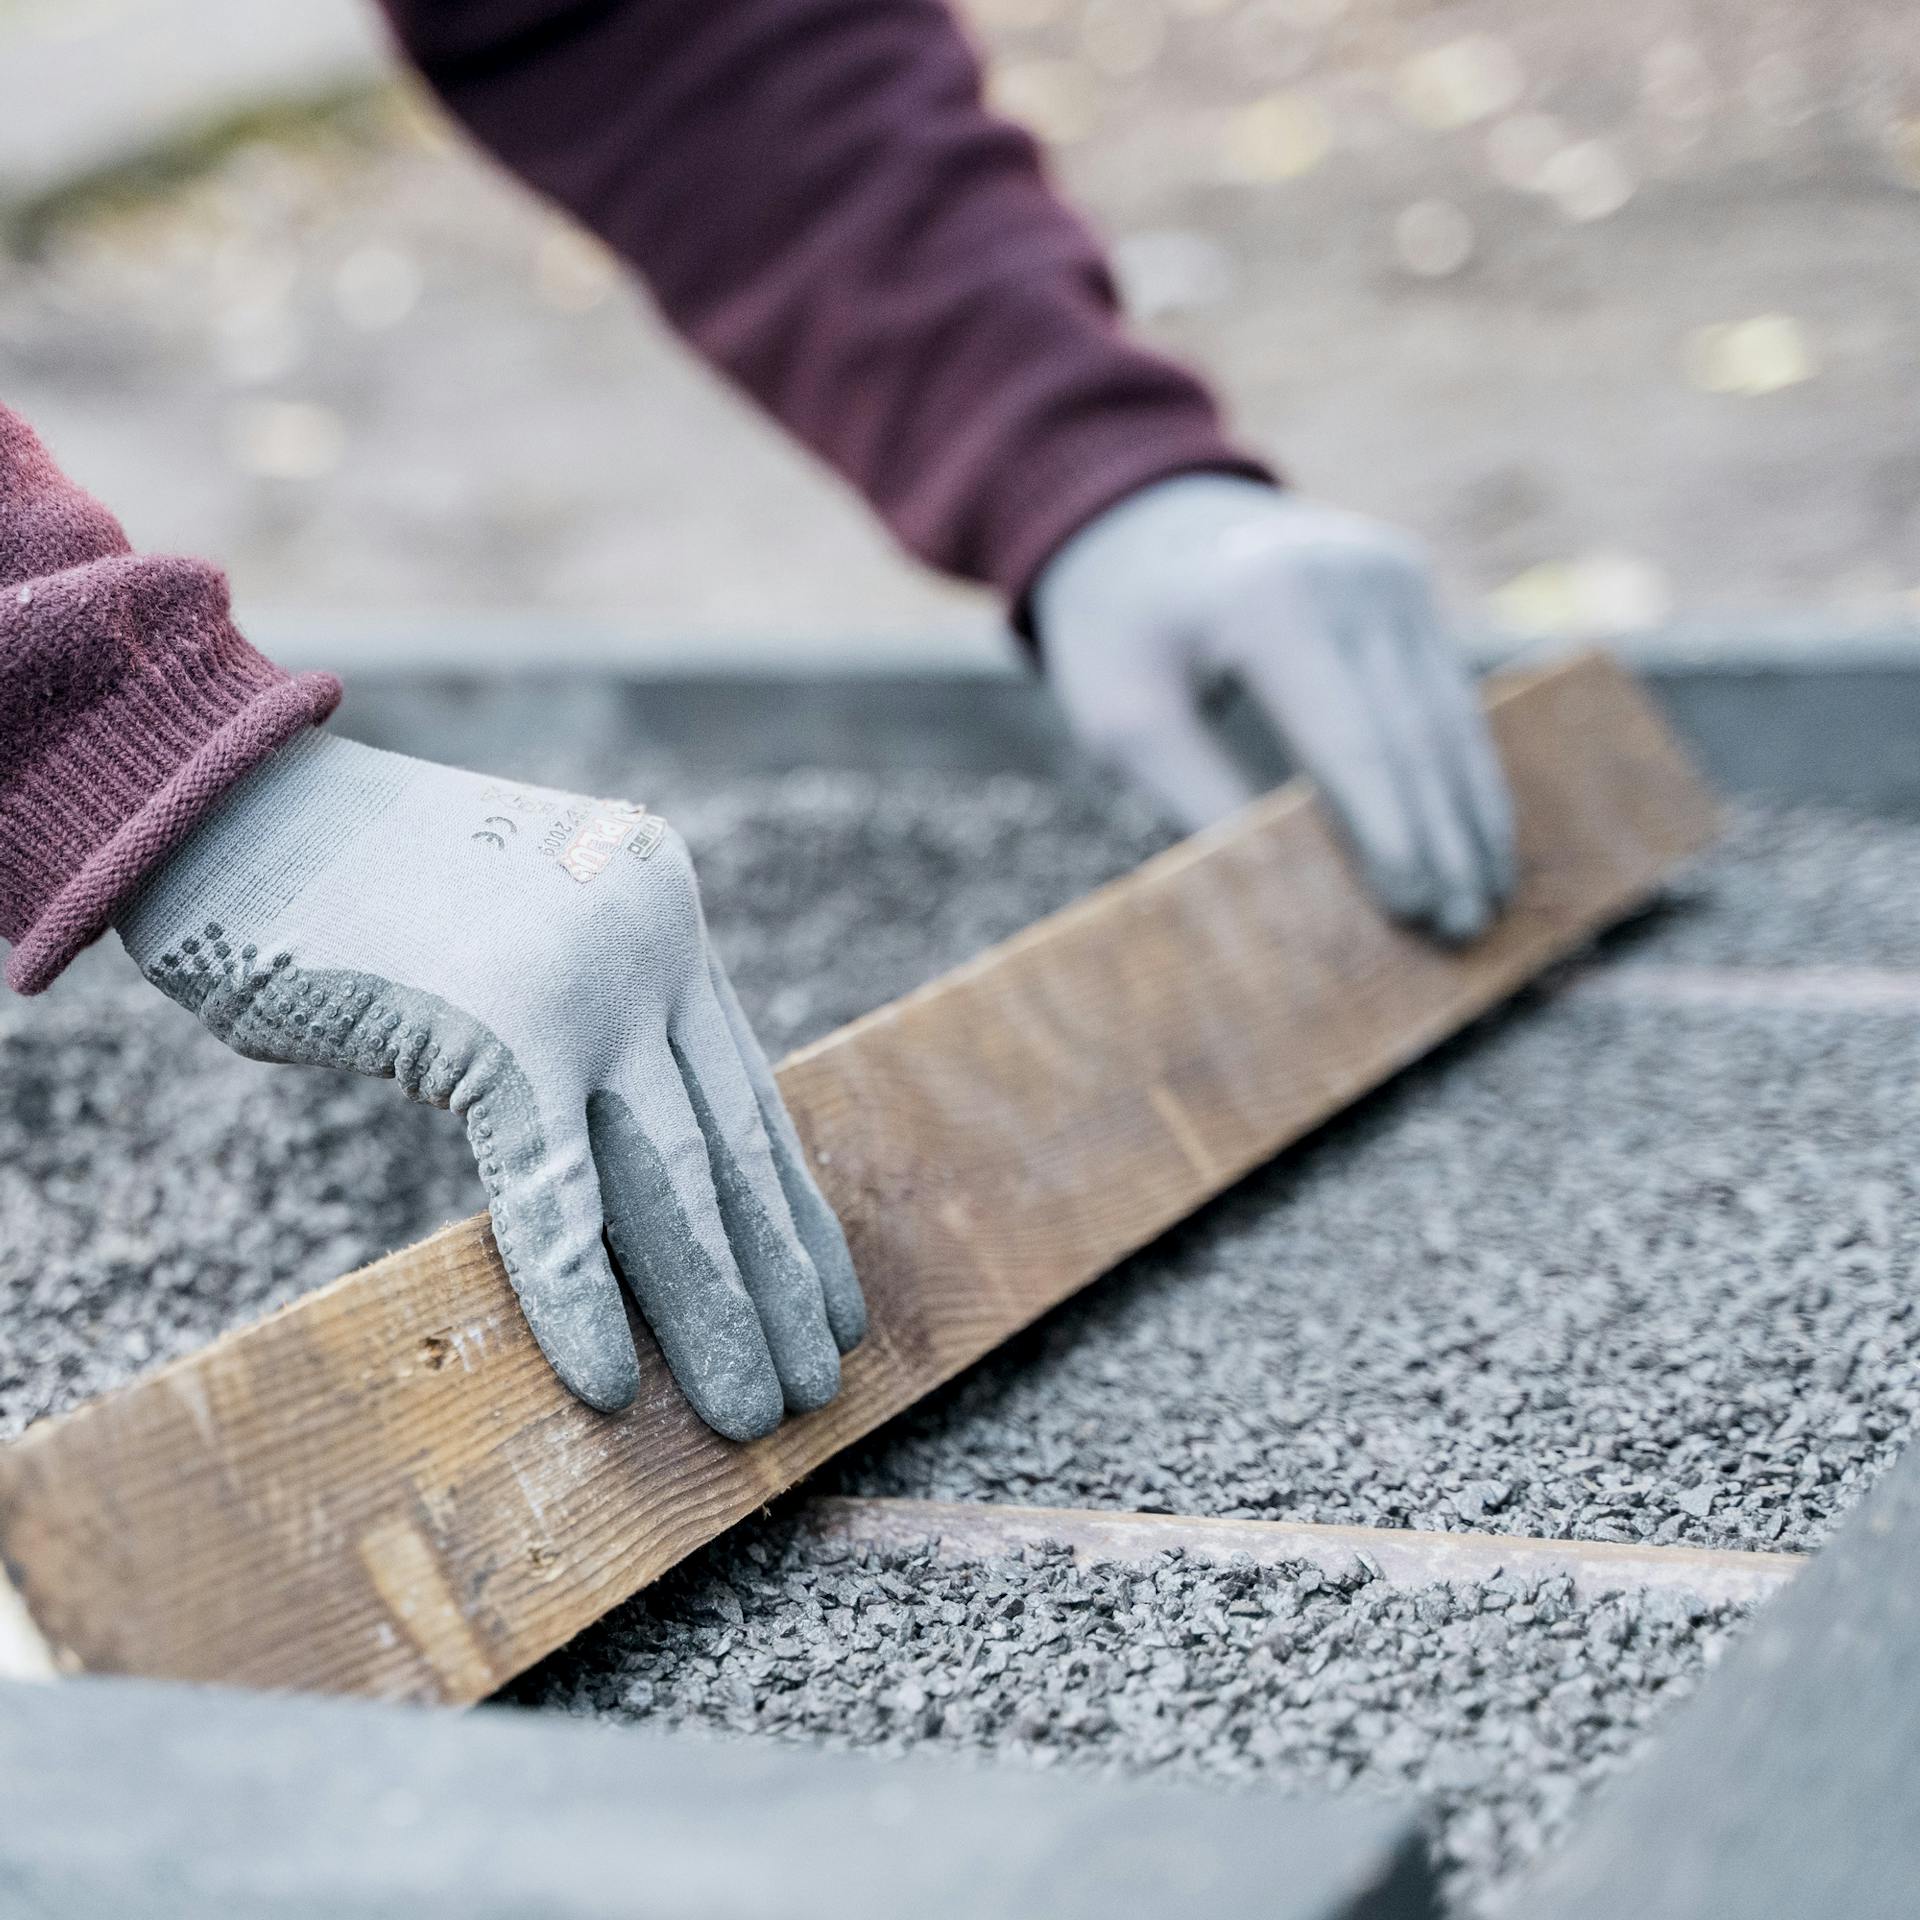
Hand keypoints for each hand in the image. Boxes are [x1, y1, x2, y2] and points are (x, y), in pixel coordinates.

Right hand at [115, 731, 865, 1436]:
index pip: (748, 1089)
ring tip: (754, 1414)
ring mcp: (585, 977)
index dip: (792, 1209)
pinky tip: (613, 1385)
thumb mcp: (511, 944)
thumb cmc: (346, 896)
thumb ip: (584, 1025)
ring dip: (716, 1310)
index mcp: (662, 910)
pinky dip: (583, 1297)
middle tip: (817, 1386)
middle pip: (730, 1144)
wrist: (227, 809)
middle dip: (776, 1279)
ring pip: (672, 1180)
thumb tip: (628, 1171)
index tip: (831, 1300)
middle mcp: (651, 937)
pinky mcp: (503, 1023)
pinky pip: (556, 1194)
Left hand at [1033, 475, 1515, 940]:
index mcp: (1267, 601)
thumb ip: (1196, 796)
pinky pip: (1448, 690)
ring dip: (1472, 813)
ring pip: (1450, 714)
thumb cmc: (1118, 634)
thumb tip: (1279, 894)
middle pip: (1413, 733)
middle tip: (1461, 931)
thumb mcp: (1123, 716)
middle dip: (1442, 840)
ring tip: (1486, 901)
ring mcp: (1388, 572)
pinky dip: (1464, 769)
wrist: (1138, 516)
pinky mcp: (1408, 582)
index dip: (1386, 833)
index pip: (1349, 740)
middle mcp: (1347, 577)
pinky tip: (1480, 837)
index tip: (1410, 909)